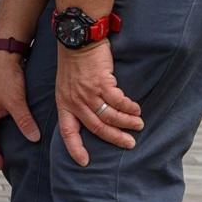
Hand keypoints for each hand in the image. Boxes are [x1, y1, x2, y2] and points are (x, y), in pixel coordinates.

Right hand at [0, 53, 40, 171]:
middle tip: (7, 160)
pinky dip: (5, 126)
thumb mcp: (16, 102)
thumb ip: (24, 121)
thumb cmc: (6, 77)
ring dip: (1, 136)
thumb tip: (33, 139)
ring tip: (11, 147)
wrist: (5, 55)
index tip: (2, 166)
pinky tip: (16, 127)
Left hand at [54, 40, 143, 166]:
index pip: (67, 132)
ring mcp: (88, 93)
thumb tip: (91, 115)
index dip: (75, 148)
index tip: (83, 162)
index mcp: (64, 103)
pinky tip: (136, 109)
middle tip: (129, 144)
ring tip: (138, 125)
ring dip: (126, 122)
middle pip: (96, 127)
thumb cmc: (73, 61)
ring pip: (110, 116)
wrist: (77, 39)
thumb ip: (76, 101)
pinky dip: (129, 107)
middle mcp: (75, 101)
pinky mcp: (101, 83)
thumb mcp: (66, 85)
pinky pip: (118, 101)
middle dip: (114, 138)